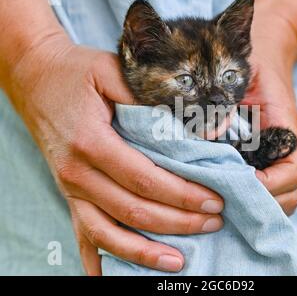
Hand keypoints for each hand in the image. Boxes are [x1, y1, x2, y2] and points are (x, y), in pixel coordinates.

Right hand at [8, 34, 223, 274]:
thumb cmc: (76, 73)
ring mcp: (70, 188)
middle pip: (134, 210)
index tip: (214, 200)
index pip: (145, 179)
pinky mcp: (69, 194)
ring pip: (109, 233)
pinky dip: (102, 259)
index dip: (183, 194)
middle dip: (178, 221)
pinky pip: (84, 235)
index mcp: (91, 142)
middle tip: (214, 222)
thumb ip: (146, 96)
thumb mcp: (112, 70)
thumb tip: (188, 124)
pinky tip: (117, 276)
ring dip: (145, 251)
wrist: (34, 78)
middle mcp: (78, 173)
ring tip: (180, 261)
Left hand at [243, 14, 296, 214]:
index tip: (240, 180)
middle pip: (290, 196)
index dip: (269, 185)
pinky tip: (223, 194)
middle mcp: (285, 152)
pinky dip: (249, 201)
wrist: (262, 63)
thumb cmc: (252, 68)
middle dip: (260, 204)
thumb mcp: (239, 78)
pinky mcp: (263, 162)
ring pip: (280, 200)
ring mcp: (276, 160)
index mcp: (286, 133)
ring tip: (223, 201)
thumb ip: (227, 102)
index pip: (292, 174)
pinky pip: (265, 192)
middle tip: (225, 199)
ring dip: (254, 206)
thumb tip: (210, 136)